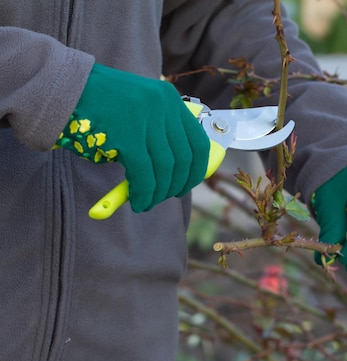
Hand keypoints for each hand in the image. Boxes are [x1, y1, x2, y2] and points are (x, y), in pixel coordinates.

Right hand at [56, 63, 208, 211]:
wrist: (63, 87)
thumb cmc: (100, 102)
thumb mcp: (139, 108)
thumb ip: (159, 132)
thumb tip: (177, 172)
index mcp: (170, 99)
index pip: (198, 143)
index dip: (197, 170)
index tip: (188, 184)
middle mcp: (163, 107)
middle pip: (183, 159)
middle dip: (177, 185)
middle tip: (165, 196)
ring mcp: (146, 120)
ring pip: (165, 169)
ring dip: (158, 193)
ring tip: (147, 202)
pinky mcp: (127, 136)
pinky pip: (144, 175)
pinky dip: (143, 193)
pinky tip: (137, 201)